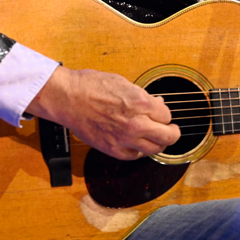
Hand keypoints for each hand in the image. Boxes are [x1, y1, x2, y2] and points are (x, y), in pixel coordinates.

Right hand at [25, 66, 180, 159]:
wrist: (67, 98)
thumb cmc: (90, 85)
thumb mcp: (122, 82)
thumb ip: (142, 96)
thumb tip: (156, 104)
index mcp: (140, 103)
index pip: (167, 115)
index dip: (164, 112)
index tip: (160, 111)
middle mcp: (136, 123)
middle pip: (168, 136)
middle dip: (172, 132)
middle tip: (172, 130)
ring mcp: (124, 138)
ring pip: (154, 149)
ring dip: (158, 143)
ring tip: (156, 138)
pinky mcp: (112, 149)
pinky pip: (135, 156)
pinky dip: (139, 151)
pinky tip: (137, 144)